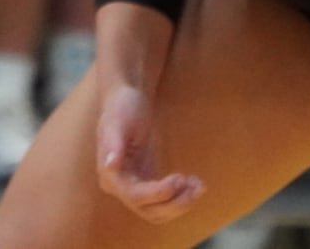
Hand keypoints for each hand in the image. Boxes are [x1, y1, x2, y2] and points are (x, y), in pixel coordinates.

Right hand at [96, 84, 203, 222]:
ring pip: (159, 210)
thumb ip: (112, 144)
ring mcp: (134, 186)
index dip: (157, 193)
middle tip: (196, 188)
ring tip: (199, 186)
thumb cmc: (122, 106)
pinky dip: (181, 196)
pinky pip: (165, 199)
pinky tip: (195, 183)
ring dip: (181, 203)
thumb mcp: (117, 120)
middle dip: (174, 204)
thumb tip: (110, 165)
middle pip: (148, 210)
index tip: (179, 178)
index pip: (134, 196)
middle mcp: (120, 186)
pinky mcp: (147, 181)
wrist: (128, 98)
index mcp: (109, 174)